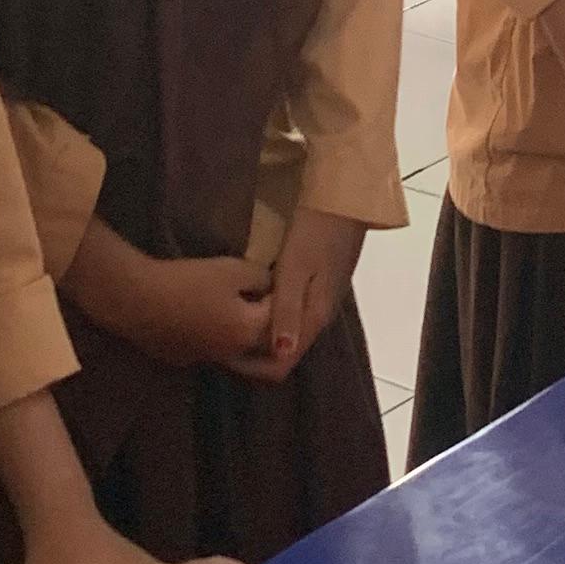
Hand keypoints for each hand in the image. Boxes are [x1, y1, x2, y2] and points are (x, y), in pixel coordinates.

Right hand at [69, 223, 274, 371]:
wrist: (137, 301)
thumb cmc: (188, 282)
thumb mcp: (232, 269)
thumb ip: (260, 277)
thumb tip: (272, 283)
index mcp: (250, 330)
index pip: (282, 316)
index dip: (286, 298)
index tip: (289, 284)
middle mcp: (235, 352)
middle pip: (267, 346)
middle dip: (276, 326)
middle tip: (275, 304)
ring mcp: (210, 360)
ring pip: (242, 355)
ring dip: (251, 339)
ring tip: (248, 314)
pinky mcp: (187, 359)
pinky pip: (217, 352)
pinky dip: (225, 340)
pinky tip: (215, 322)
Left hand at [232, 207, 363, 384]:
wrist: (345, 197)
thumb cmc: (315, 229)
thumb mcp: (295, 268)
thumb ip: (287, 311)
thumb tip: (280, 354)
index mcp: (315, 317)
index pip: (282, 364)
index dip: (250, 366)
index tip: (220, 352)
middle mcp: (320, 317)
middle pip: (284, 352)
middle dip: (251, 352)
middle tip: (219, 335)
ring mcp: (321, 300)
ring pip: (288, 333)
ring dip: (259, 333)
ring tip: (230, 318)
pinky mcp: (319, 286)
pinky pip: (291, 315)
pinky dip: (269, 315)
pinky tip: (251, 300)